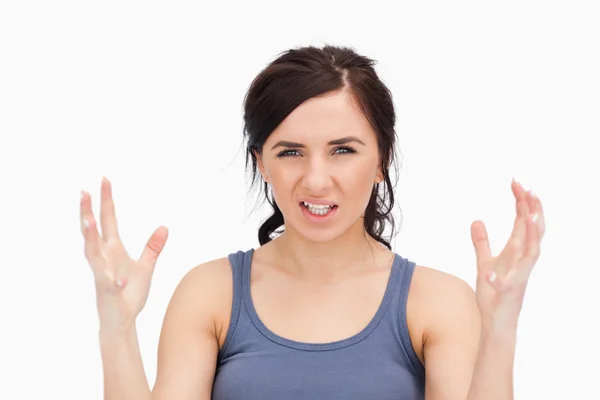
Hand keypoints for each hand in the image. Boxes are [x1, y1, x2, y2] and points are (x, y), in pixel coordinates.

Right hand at [80, 177, 168, 332]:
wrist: (122, 321)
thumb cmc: (129, 294)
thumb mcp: (146, 267)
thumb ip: (153, 248)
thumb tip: (164, 227)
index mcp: (112, 250)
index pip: (108, 220)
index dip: (106, 201)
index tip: (104, 180)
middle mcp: (104, 259)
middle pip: (93, 231)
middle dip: (88, 212)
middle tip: (84, 191)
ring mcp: (103, 275)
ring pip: (92, 254)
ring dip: (90, 237)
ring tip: (88, 221)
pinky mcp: (108, 293)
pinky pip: (110, 285)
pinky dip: (114, 281)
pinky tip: (118, 279)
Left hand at [470, 179, 545, 330]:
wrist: (496, 324)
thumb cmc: (494, 295)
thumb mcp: (485, 263)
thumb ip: (481, 242)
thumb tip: (476, 220)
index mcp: (516, 254)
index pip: (523, 223)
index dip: (522, 204)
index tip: (516, 183)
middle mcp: (521, 263)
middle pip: (532, 232)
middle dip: (532, 211)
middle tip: (528, 189)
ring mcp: (517, 279)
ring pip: (530, 254)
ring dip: (530, 235)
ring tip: (527, 216)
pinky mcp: (508, 296)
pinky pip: (505, 287)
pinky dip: (498, 280)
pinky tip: (488, 274)